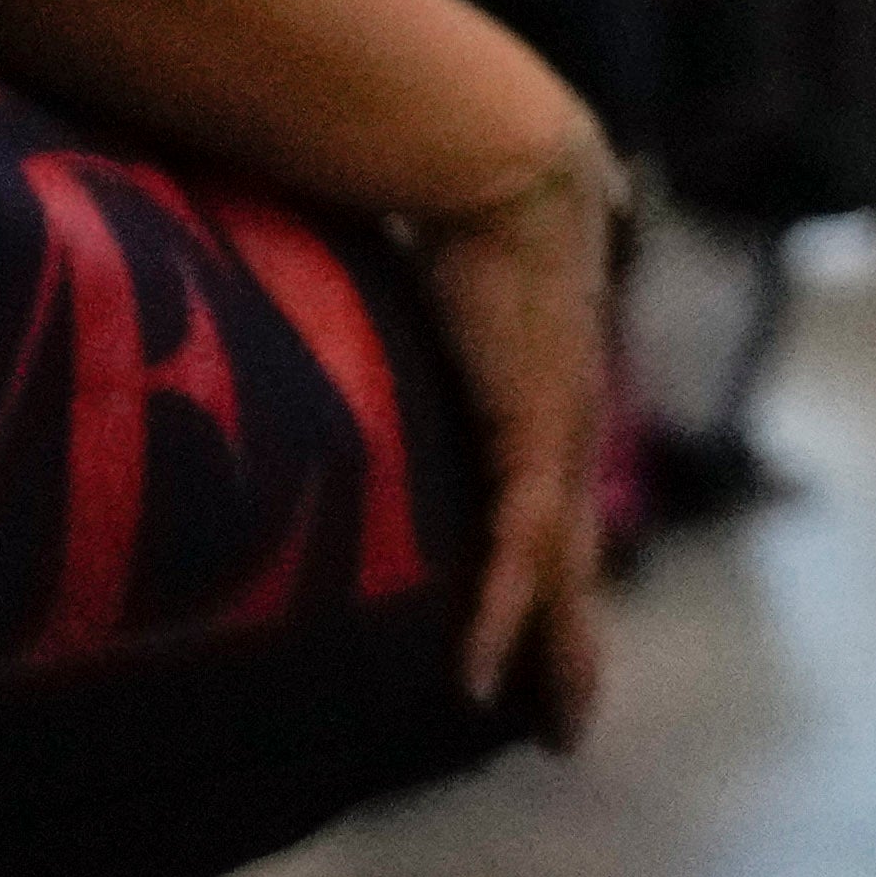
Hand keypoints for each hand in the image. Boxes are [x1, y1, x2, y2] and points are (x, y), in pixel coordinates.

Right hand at [414, 144, 614, 740]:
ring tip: (556, 730)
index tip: (532, 618)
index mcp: (531, 376)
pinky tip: (481, 684)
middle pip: (565, 550)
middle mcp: (557, 410)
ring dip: (552, 651)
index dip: (540, 560)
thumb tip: (309, 271)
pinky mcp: (536, 430)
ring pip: (557, 568)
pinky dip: (501, 619)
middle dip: (566, 635)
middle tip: (566, 717)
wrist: (499, 146)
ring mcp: (557, 425)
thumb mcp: (405, 267)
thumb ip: (376, 297)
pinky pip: (520, 548)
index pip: (539, 490)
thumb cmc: (440, 180)